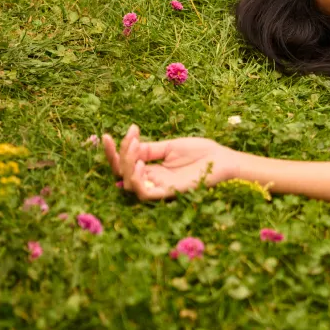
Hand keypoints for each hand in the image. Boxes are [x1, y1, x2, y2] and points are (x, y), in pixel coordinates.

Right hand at [100, 124, 241, 200]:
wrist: (223, 160)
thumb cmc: (201, 153)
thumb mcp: (171, 146)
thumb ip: (150, 149)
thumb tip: (129, 144)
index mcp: (151, 168)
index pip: (123, 164)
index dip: (112, 152)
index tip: (106, 136)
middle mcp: (152, 179)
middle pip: (121, 174)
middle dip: (118, 155)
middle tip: (129, 137)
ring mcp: (160, 188)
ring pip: (129, 184)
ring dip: (126, 166)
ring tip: (135, 150)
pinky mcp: (169, 193)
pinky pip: (145, 193)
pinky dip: (137, 180)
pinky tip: (140, 165)